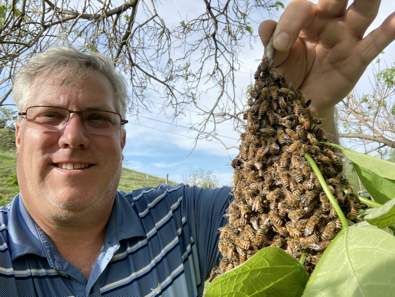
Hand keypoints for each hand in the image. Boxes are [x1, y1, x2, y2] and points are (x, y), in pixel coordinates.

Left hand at [258, 0, 394, 115]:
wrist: (297, 103)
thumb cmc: (286, 76)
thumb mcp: (275, 62)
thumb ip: (272, 44)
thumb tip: (265, 26)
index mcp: (305, 22)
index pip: (301, 10)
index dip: (291, 23)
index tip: (281, 45)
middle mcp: (328, 24)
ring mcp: (346, 39)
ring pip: (361, 13)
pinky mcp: (358, 58)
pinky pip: (375, 43)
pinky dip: (389, 31)